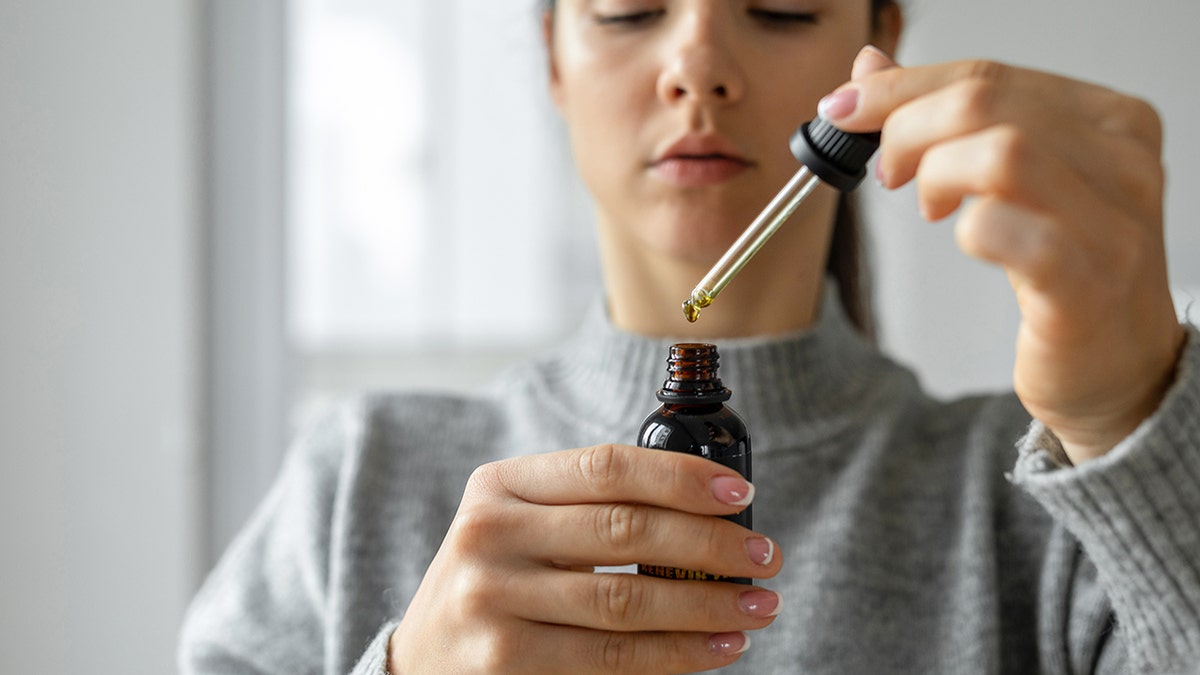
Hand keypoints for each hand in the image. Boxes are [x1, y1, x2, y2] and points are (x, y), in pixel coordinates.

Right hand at [388, 444, 780, 672]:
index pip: (606, 467)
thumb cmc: (491, 587)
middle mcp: (489, 534)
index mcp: (500, 486)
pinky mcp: (505, 662)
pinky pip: (613, 658)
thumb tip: (704, 511)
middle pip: (625, 531)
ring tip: (756, 606)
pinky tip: (716, 646)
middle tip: (765, 556)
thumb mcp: (515, 529)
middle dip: (710, 545)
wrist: (420, 665)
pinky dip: (676, 655)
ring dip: (707, 605)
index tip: (740, 493)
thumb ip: (583, 510)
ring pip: (627, 600)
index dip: (681, 477)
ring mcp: (492, 600)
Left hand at [822, 46, 1185, 462]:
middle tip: (888, 171)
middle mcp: (1123, 163)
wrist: (1121, 368)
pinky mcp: (1084, 284)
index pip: (990, 75)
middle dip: (908, 129)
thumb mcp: (1015, 181)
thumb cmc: (1067, 272)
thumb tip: (870, 70)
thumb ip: (952, 120)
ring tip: (928, 205)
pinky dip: (966, 229)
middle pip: (987, 104)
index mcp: (1110, 121)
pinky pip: (1003, 230)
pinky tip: (966, 239)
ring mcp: (1111, 224)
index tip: (846, 107)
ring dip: (935, 174)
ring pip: (1001, 153)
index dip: (903, 87)